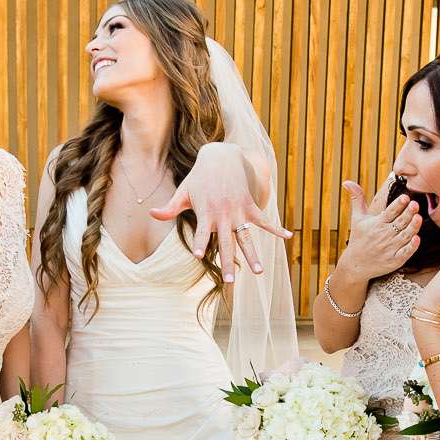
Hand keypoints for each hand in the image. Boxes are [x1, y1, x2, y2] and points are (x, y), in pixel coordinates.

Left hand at [151, 141, 290, 281]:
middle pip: (226, 244)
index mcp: (206, 213)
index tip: (199, 255)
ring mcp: (239, 212)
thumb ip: (169, 207)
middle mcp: (224, 215)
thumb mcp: (183, 192)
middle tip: (229, 283)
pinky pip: (265, 220)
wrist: (221, 157)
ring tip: (258, 272)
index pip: (202, 232)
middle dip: (228, 264)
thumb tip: (150, 213)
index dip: (201, 243)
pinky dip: (276, 229)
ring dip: (253, 255)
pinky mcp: (250, 206)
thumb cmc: (199, 178)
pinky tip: (289, 237)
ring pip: (247, 238)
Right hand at [335, 180, 420, 281]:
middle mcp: (384, 235)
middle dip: (408, 214)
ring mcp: (390, 249)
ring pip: (404, 236)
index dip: (398, 205)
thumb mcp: (357, 218)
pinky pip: (405, 253)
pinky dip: (411, 247)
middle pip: (399, 223)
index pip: (389, 212)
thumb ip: (357, 199)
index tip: (405, 197)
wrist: (355, 264)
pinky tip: (417, 239)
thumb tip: (347, 182)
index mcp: (376, 224)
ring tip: (418, 218)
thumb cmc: (359, 238)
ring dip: (412, 227)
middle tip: (415, 205)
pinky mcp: (394, 260)